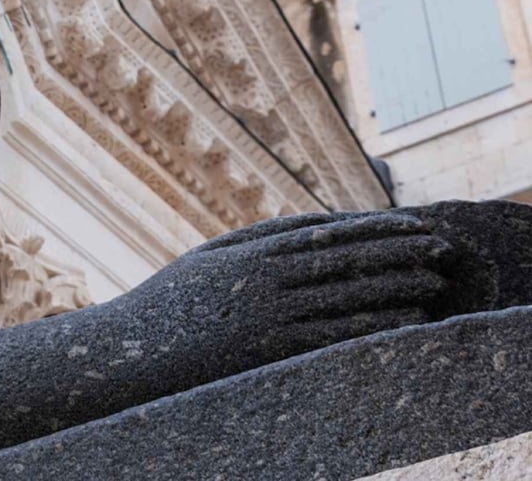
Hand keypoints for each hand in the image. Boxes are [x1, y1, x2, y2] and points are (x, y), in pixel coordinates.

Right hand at [128, 210, 456, 381]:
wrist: (133, 349)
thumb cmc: (169, 303)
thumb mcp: (208, 259)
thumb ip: (255, 238)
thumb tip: (303, 224)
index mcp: (251, 251)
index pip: (326, 231)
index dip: (372, 226)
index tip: (409, 222)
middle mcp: (265, 278)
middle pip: (345, 259)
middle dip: (396, 250)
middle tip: (438, 245)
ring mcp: (269, 314)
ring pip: (347, 295)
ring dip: (395, 286)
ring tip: (433, 281)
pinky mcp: (271, 349)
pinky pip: (334, 335)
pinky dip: (373, 325)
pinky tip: (403, 322)